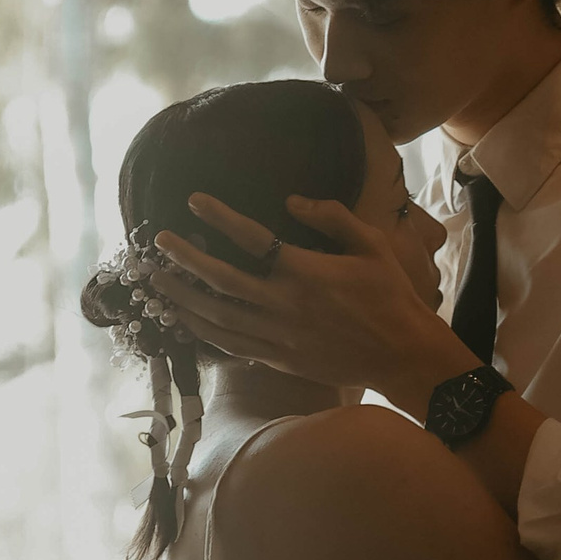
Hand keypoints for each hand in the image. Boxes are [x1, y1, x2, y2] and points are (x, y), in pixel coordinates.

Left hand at [148, 192, 469, 410]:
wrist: (403, 355)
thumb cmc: (391, 296)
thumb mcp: (372, 245)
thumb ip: (332, 217)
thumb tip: (291, 200)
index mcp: (307, 271)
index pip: (253, 238)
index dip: (219, 217)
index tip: (193, 201)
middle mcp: (286, 304)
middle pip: (223, 280)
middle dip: (185, 261)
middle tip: (158, 244)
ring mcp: (280, 335)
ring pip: (219, 317)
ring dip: (184, 298)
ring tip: (157, 283)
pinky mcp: (280, 358)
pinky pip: (232, 345)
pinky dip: (204, 332)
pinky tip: (185, 320)